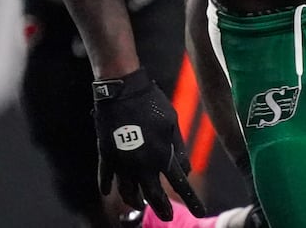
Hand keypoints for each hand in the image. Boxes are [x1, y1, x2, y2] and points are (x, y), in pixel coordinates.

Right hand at [92, 67, 205, 218]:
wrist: (123, 89)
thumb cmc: (152, 103)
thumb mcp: (173, 123)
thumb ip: (179, 149)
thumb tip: (185, 171)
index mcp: (162, 155)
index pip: (180, 185)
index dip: (191, 201)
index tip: (200, 213)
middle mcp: (142, 164)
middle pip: (152, 196)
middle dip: (162, 209)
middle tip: (167, 217)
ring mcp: (122, 162)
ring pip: (127, 192)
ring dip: (134, 201)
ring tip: (139, 204)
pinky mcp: (106, 155)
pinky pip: (105, 177)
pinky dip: (107, 186)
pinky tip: (109, 192)